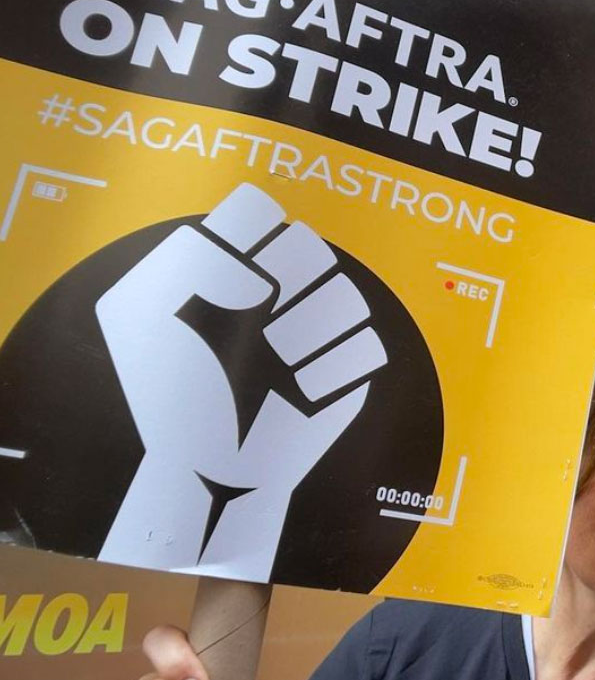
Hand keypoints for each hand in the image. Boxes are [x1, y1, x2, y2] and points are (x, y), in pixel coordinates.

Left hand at [97, 183, 387, 578]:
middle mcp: (279, 292)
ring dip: (309, 329)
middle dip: (286, 281)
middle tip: (259, 320)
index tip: (231, 273)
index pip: (258, 211)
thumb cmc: (166, 394)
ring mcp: (317, 333)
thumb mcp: (140, 314)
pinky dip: (335, 369)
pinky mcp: (347, 375)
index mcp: (230, 266)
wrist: (202, 468)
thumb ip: (189, 264)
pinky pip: (368, 348)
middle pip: (312, 246)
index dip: (250, 233)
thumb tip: (258, 279)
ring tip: (280, 360)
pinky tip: (301, 391)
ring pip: (347, 295)